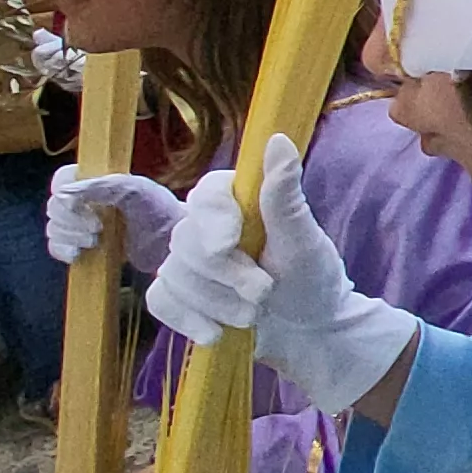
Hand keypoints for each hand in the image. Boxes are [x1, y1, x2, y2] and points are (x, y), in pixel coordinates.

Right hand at [46, 163, 181, 276]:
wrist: (173, 245)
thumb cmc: (160, 211)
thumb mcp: (135, 190)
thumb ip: (100, 186)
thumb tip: (64, 192)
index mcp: (98, 182)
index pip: (62, 180)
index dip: (63, 194)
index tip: (78, 206)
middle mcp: (87, 201)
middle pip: (55, 206)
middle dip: (70, 220)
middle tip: (97, 228)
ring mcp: (84, 225)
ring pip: (55, 227)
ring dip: (68, 235)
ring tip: (95, 241)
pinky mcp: (85, 246)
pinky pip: (57, 246)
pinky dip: (61, 250)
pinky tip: (77, 255)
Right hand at [149, 135, 415, 411]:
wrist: (306, 330)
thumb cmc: (311, 278)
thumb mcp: (304, 240)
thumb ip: (285, 196)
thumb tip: (279, 138)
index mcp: (239, 200)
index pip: (206, 194)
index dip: (212, 220)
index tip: (228, 245)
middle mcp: (206, 224)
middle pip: (188, 241)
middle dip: (226, 275)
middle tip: (264, 293)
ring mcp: (188, 258)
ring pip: (174, 273)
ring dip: (215, 302)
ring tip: (253, 315)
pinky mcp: (178, 291)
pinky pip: (160, 298)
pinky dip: (186, 318)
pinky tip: (214, 334)